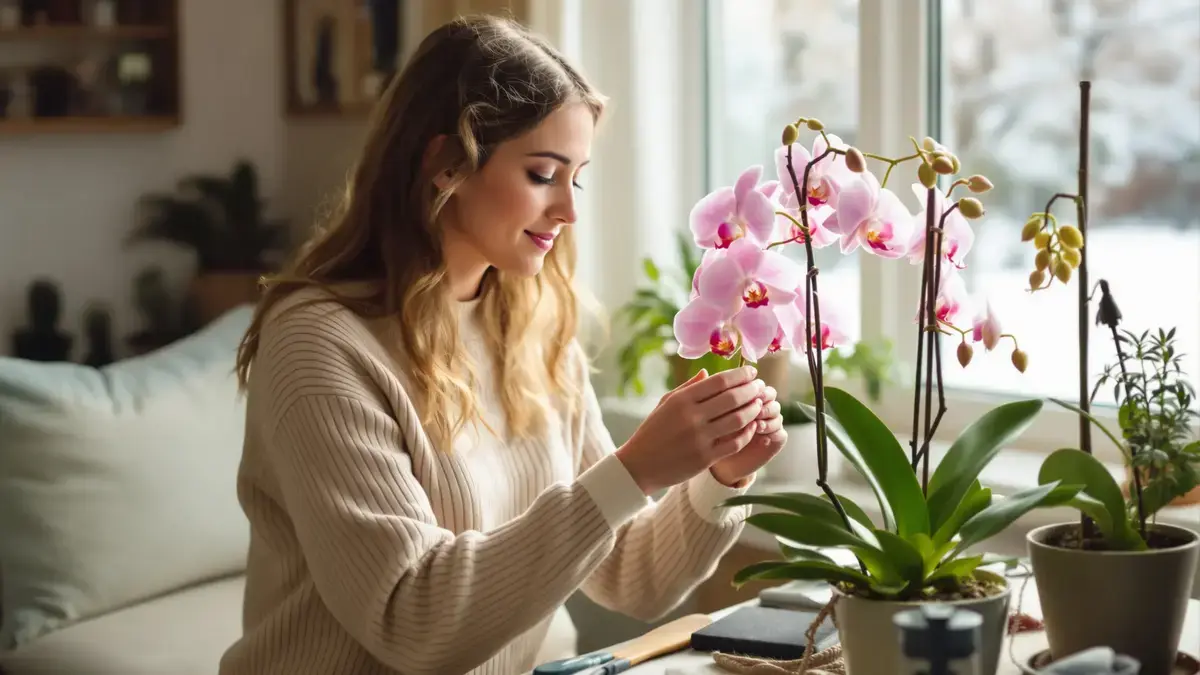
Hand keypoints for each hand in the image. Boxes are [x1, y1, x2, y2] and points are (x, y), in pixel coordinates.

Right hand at [615, 366, 763, 494]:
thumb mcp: (665, 404)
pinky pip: (735, 442)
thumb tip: (707, 373)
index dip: (740, 375)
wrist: (640, 465)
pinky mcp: (706, 458)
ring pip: (738, 420)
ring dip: (753, 409)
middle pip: (732, 398)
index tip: (751, 372)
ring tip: (759, 404)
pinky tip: (752, 425)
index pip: (719, 382)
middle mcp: (691, 417)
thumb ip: (688, 387)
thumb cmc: (653, 431)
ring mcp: (699, 439)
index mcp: (681, 400)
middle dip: (751, 390)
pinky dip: (748, 432)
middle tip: (761, 386)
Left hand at [710, 384, 785, 486]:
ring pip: (775, 411)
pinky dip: (772, 432)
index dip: (747, 384)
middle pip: (768, 394)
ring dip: (768, 415)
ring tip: (757, 423)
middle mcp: (760, 405)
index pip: (751, 381)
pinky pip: (780, 433)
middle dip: (761, 398)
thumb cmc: (709, 433)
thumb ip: (704, 393)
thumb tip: (702, 371)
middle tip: (755, 404)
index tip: (738, 389)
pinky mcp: (775, 440)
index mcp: (745, 393)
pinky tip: (763, 437)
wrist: (722, 463)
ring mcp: (769, 422)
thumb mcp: (703, 412)